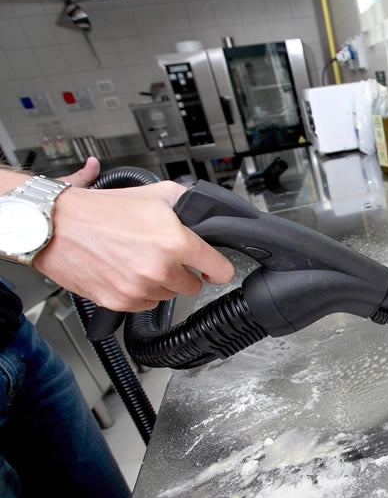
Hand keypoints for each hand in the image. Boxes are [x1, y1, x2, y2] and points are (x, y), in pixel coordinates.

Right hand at [32, 159, 234, 310]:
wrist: (57, 226)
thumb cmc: (100, 210)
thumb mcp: (154, 193)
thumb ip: (187, 203)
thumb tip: (207, 213)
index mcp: (175, 242)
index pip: (220, 270)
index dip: (219, 268)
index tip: (215, 269)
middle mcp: (160, 269)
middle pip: (193, 285)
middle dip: (183, 271)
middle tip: (163, 255)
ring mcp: (140, 289)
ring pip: (168, 295)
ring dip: (160, 282)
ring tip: (139, 260)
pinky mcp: (121, 302)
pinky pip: (145, 304)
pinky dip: (140, 292)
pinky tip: (126, 272)